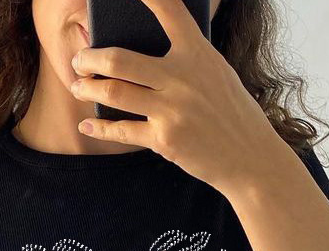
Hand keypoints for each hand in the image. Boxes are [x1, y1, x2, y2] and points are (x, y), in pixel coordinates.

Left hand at [69, 0, 281, 196]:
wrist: (250, 158)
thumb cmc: (232, 114)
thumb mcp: (217, 75)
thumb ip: (186, 60)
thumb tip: (141, 57)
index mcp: (198, 53)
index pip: (168, 9)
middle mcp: (182, 78)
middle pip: (119, 59)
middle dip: (89, 58)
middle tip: (80, 60)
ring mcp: (172, 110)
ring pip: (113, 92)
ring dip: (87, 88)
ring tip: (78, 86)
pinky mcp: (164, 140)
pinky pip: (121, 130)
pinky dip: (99, 127)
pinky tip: (88, 123)